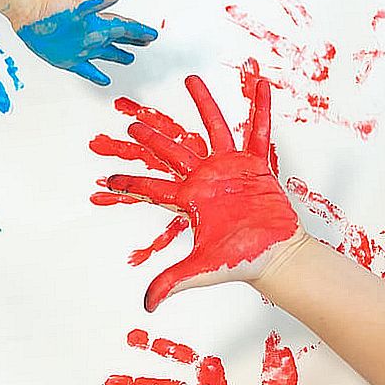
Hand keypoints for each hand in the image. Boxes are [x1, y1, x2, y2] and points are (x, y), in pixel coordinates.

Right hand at [10, 0, 158, 85]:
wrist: (29, 12)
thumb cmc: (51, 5)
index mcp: (98, 27)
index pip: (126, 29)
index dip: (140, 31)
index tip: (152, 34)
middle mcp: (91, 43)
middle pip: (118, 41)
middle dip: (134, 41)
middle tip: (145, 42)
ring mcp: (80, 53)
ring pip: (106, 54)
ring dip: (119, 55)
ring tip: (129, 59)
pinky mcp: (67, 59)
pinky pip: (87, 70)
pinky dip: (96, 75)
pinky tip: (104, 79)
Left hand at [92, 75, 304, 310]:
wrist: (276, 256)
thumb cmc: (241, 260)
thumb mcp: (202, 270)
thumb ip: (173, 281)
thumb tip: (148, 304)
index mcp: (191, 200)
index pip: (153, 188)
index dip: (130, 183)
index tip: (108, 178)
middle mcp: (207, 178)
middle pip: (175, 151)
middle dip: (154, 139)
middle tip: (133, 124)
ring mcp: (231, 168)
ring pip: (214, 128)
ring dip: (204, 104)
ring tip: (191, 79)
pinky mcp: (256, 164)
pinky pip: (258, 131)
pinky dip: (260, 109)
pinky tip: (260, 85)